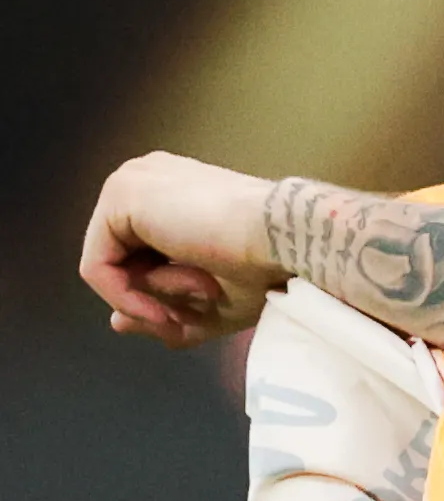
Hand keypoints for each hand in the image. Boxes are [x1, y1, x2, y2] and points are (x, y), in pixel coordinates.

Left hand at [83, 154, 285, 346]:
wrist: (289, 238)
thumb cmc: (269, 264)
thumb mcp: (211, 299)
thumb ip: (163, 307)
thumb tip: (116, 322)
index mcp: (171, 192)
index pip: (136, 255)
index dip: (158, 297)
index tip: (187, 322)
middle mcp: (147, 178)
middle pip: (119, 260)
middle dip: (154, 299)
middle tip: (194, 314)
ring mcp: (130, 182)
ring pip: (109, 266)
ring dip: (151, 298)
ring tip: (203, 293)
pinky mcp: (121, 197)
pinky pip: (97, 267)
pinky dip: (127, 298)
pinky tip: (164, 305)